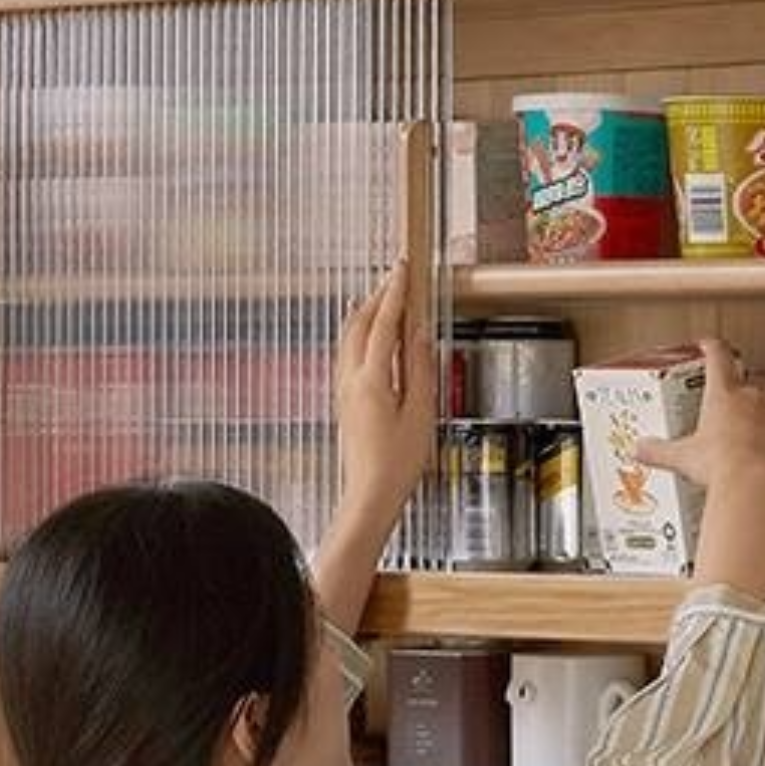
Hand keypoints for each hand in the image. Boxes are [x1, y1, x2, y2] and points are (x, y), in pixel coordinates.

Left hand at [332, 260, 436, 525]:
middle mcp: (351, 380)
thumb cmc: (395, 464)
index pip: (383, 323)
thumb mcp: (420, 413)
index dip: (395, 293)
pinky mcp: (344, 402)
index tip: (402, 270)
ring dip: (366, 314)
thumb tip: (417, 335)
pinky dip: (360, 334)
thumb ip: (419, 369)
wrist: (370, 495)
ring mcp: (344, 391)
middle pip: (359, 324)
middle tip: (395, 279)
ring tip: (383, 300)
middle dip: (378, 297)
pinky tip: (368, 338)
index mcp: (371, 379)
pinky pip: (348, 354)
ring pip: (349, 338)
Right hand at [633, 338, 764, 493]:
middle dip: (749, 384)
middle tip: (741, 398)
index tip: (708, 344)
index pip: (717, 356)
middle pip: (754, 376)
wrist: (750, 484)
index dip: (712, 347)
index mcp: (721, 394)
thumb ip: (659, 451)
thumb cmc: (718, 467)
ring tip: (759, 436)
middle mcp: (751, 396)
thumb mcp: (682, 458)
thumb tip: (638, 449)